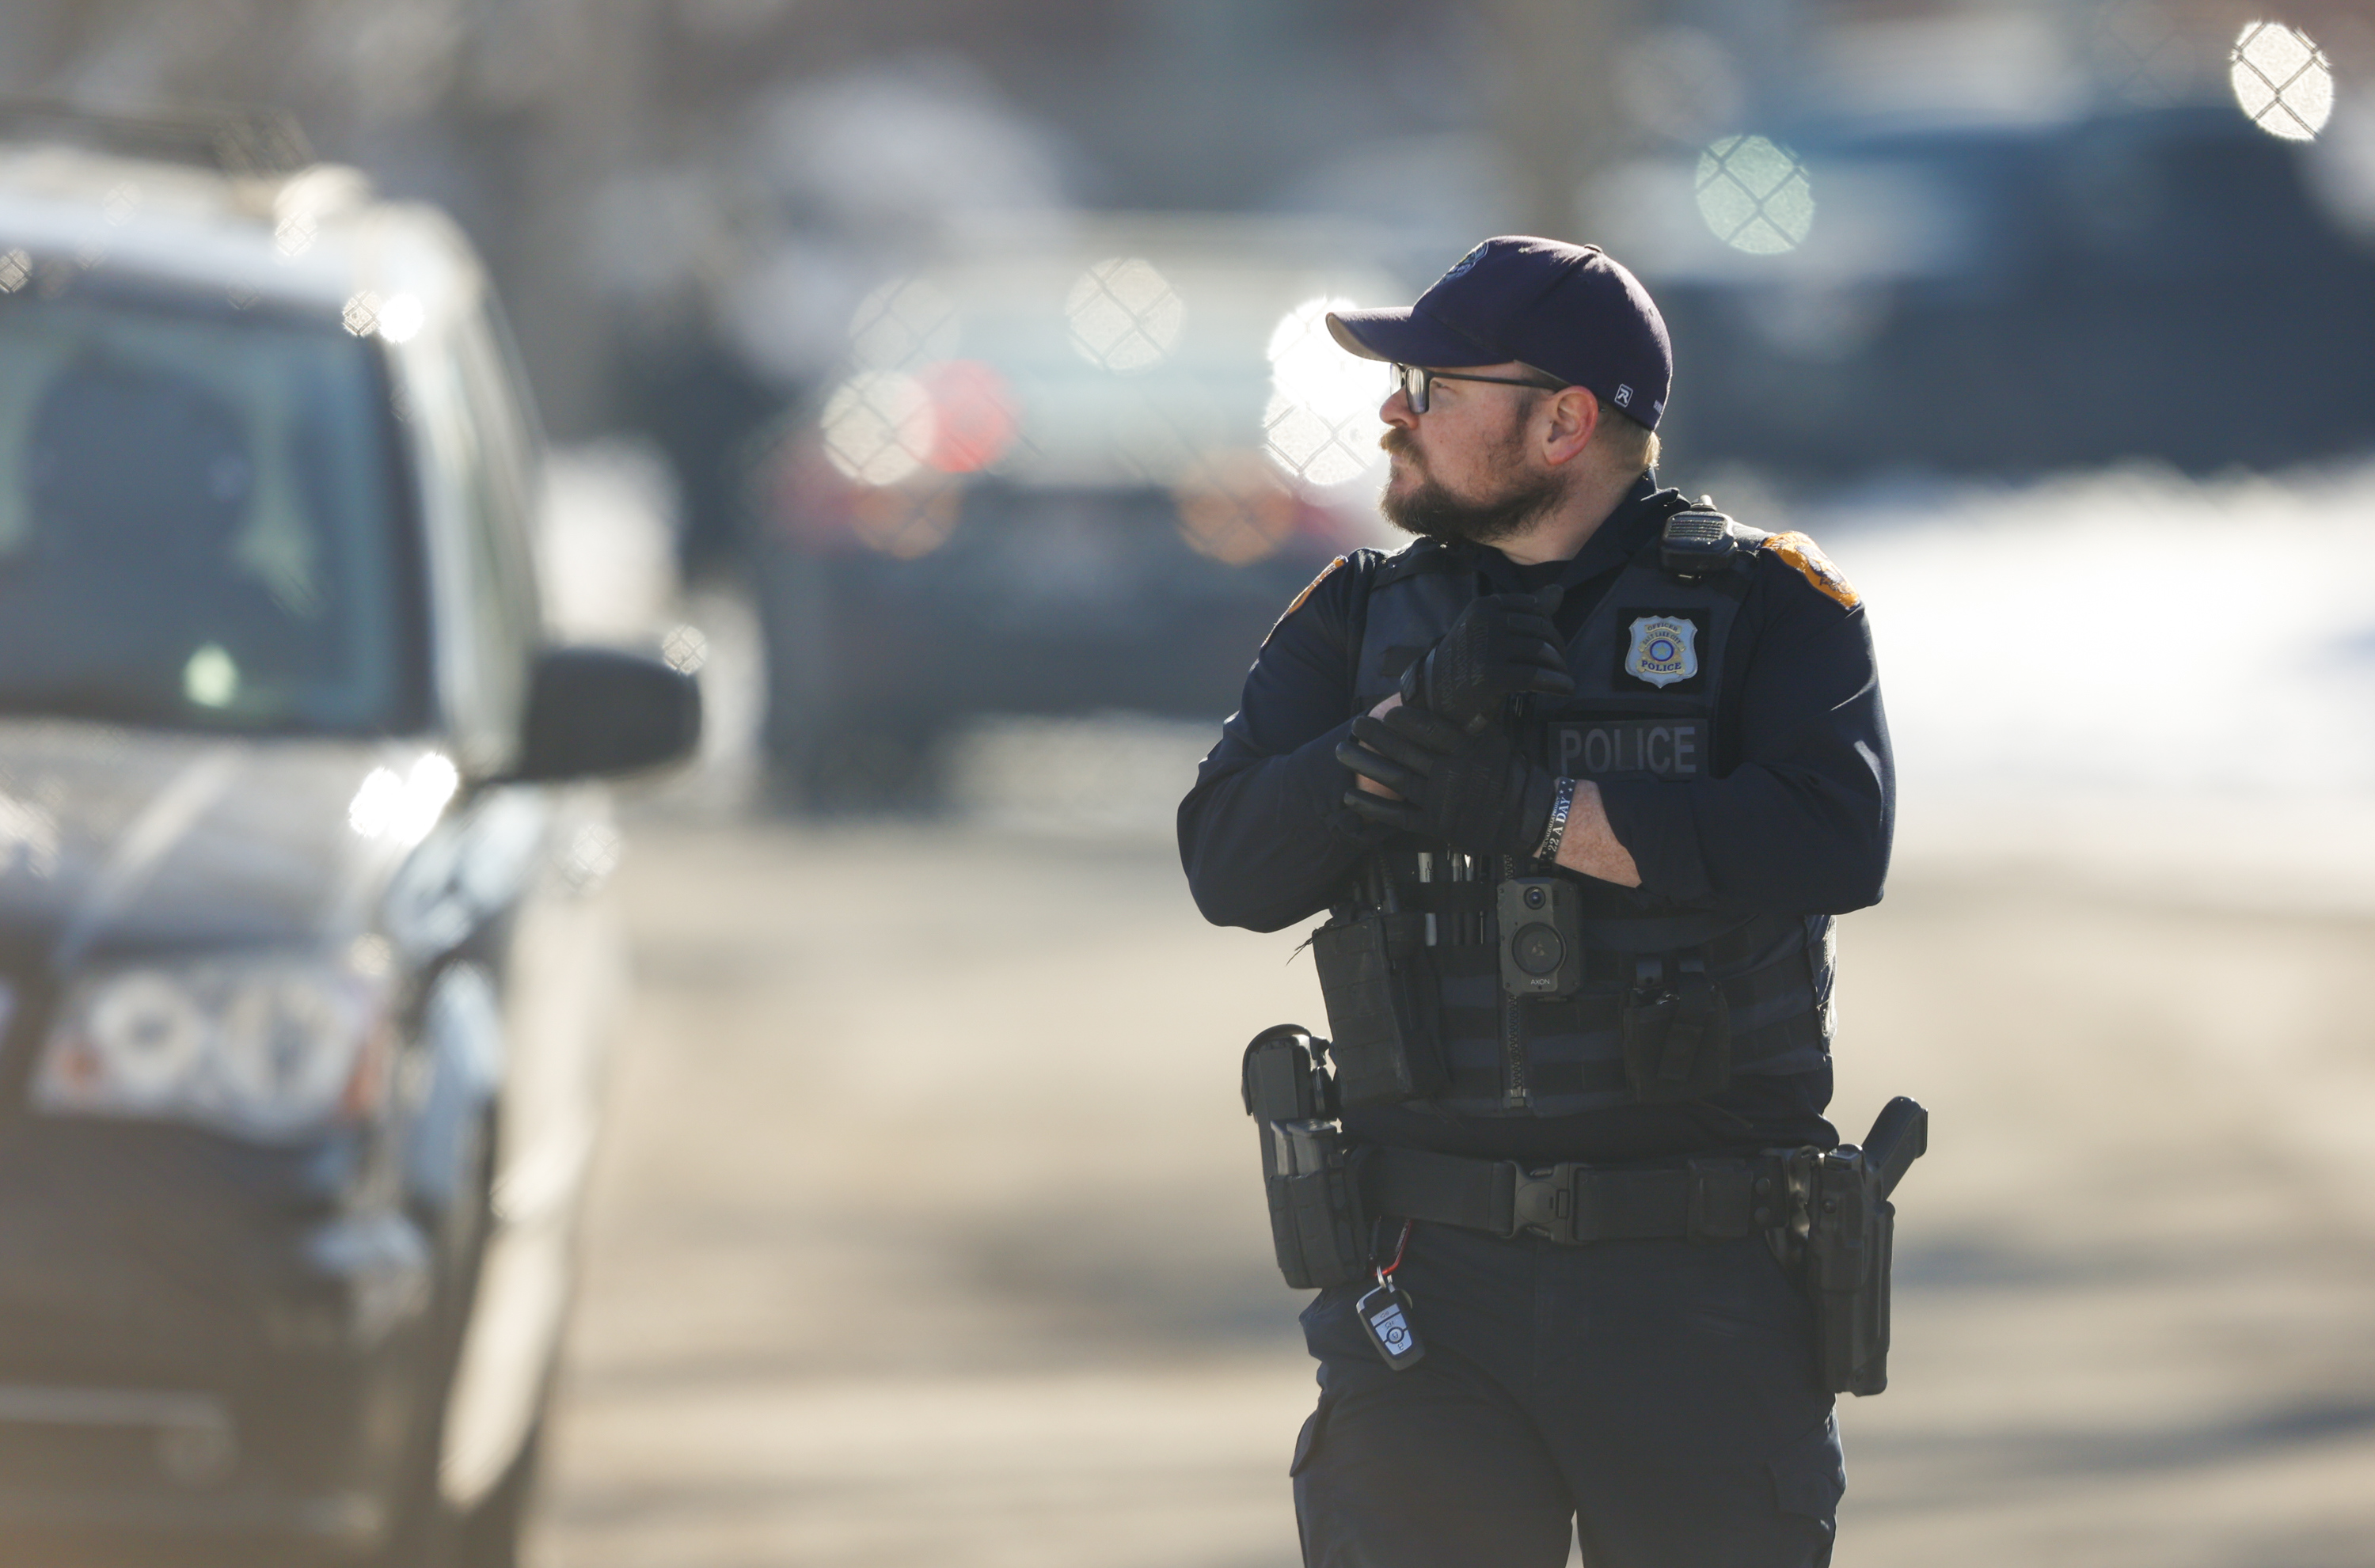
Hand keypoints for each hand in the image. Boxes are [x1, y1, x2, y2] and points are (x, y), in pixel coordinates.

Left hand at [1335, 705, 1556, 860]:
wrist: (1528, 817)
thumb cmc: (1511, 776)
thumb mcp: (1493, 741)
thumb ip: (1466, 726)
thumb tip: (1442, 702)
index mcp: (1466, 748)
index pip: (1428, 728)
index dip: (1403, 719)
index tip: (1385, 712)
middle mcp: (1450, 772)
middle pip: (1404, 751)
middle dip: (1375, 736)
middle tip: (1355, 725)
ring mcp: (1440, 800)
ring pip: (1394, 779)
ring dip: (1365, 764)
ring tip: (1343, 751)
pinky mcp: (1434, 824)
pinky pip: (1396, 815)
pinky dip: (1372, 807)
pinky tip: (1350, 797)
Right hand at [1398, 587, 1573, 732]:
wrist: (1436, 695)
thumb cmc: (1468, 661)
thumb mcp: (1489, 629)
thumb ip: (1523, 611)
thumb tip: (1559, 591)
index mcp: (1485, 606)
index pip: (1535, 607)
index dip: (1550, 628)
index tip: (1553, 646)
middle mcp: (1486, 621)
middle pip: (1541, 629)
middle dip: (1558, 648)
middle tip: (1561, 665)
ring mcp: (1488, 647)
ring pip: (1541, 651)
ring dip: (1560, 667)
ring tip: (1564, 679)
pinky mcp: (1491, 675)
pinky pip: (1536, 675)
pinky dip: (1557, 682)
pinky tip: (1565, 688)